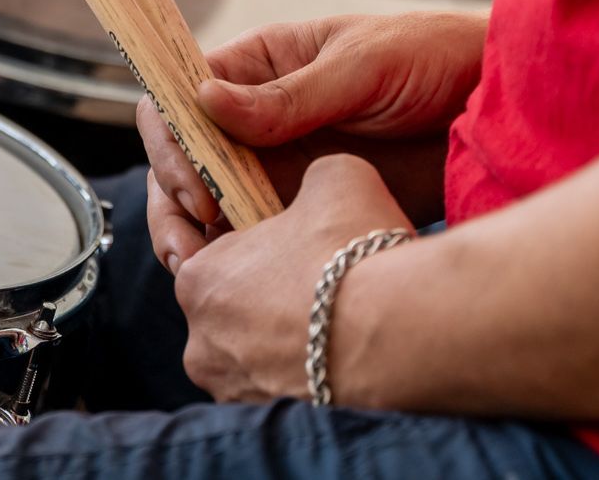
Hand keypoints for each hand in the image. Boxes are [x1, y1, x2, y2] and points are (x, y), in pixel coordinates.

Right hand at [139, 10, 482, 241]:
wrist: (496, 106)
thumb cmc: (432, 58)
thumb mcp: (362, 66)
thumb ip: (289, 95)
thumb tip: (206, 101)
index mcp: (260, 65)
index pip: (182, 97)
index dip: (172, 141)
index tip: (193, 184)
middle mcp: (257, 115)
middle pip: (183, 157)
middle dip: (172, 199)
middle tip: (192, 243)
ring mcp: (280, 162)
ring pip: (210, 200)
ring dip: (195, 236)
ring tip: (200, 272)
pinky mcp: (306, 205)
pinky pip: (257, 233)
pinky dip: (238, 259)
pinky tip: (241, 282)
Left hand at [174, 154, 412, 402]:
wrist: (401, 334)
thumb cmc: (354, 250)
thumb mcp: (333, 176)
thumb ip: (306, 179)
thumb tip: (316, 189)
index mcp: (197, 279)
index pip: (210, 253)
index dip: (254, 242)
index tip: (291, 240)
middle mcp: (201, 342)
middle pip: (232, 308)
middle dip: (269, 294)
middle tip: (319, 279)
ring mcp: (235, 390)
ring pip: (256, 353)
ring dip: (288, 337)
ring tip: (338, 318)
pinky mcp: (273, 422)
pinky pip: (284, 388)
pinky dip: (308, 373)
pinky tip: (344, 354)